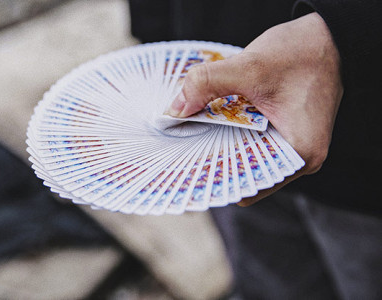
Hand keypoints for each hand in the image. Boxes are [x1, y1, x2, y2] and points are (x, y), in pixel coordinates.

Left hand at [168, 13, 342, 205]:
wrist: (328, 38)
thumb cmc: (304, 53)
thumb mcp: (251, 67)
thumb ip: (208, 85)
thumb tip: (174, 109)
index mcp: (300, 154)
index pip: (249, 182)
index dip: (216, 178)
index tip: (186, 170)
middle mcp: (299, 159)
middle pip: (246, 171)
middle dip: (214, 161)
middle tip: (181, 151)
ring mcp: (292, 147)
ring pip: (247, 156)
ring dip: (222, 145)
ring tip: (192, 138)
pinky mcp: (285, 134)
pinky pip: (253, 141)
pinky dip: (233, 133)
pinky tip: (212, 123)